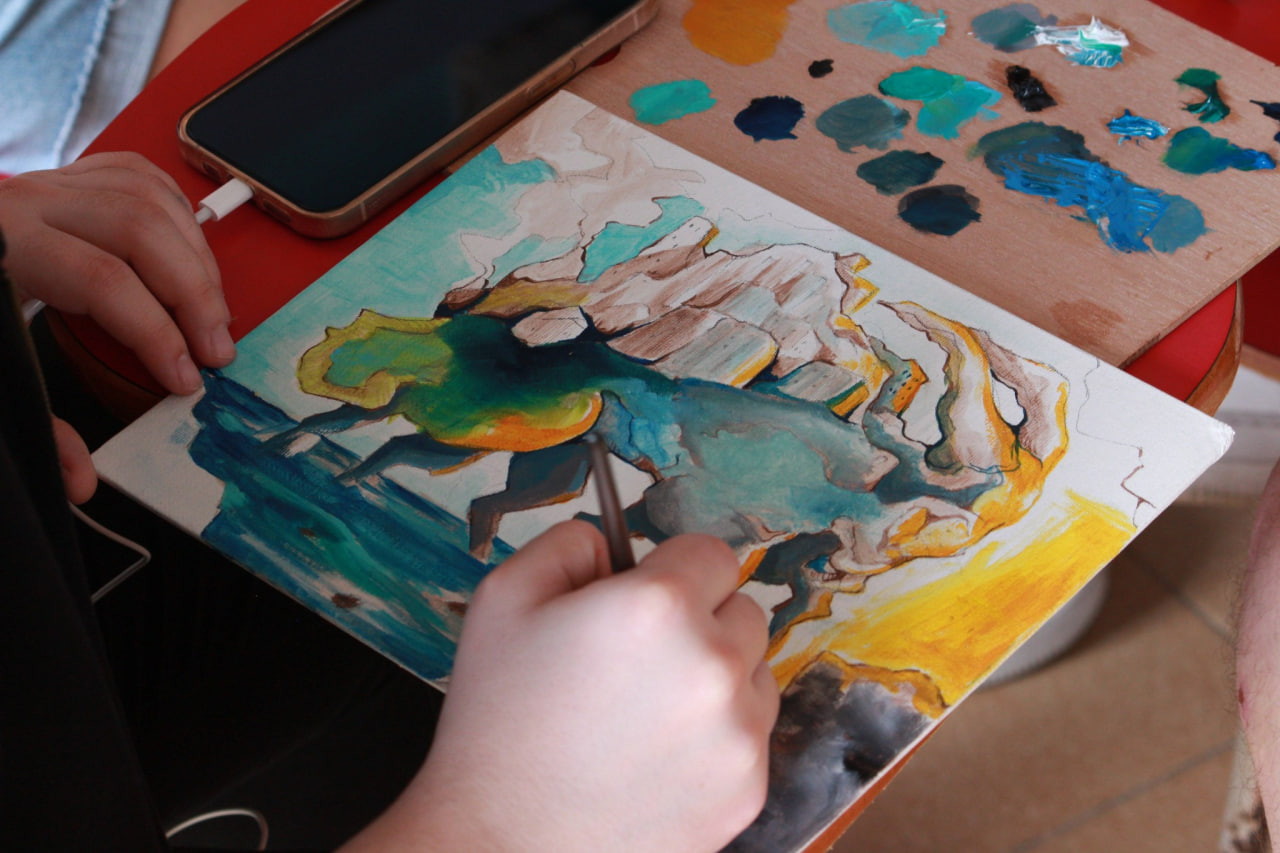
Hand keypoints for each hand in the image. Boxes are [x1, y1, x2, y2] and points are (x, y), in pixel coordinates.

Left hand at [0, 152, 233, 500]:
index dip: (156, 334)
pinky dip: (180, 214)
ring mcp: (52, 182)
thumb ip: (36, 420)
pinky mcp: (69, 175)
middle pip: (142, 230)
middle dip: (194, 294)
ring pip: (150, 199)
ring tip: (214, 313)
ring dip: (197, 258)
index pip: (104, 281)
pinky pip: (142, 178)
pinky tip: (193, 255)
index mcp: (4, 245)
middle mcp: (31, 203)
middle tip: (219, 351)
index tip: (187, 383)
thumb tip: (83, 482)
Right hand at [344, 521, 778, 851]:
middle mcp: (713, 663)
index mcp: (657, 606)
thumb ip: (572, 542)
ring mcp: (738, 733)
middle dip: (700, 621)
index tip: (644, 597)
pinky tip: (657, 755)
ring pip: (756, 672)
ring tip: (646, 711)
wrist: (500, 843)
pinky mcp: (748, 789)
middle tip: (637, 659)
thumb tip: (616, 541)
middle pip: (744, 609)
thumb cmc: (497, 723)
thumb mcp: (504, 596)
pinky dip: (717, 737)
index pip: (713, 552)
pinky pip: (752, 735)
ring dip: (717, 677)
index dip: (672, 570)